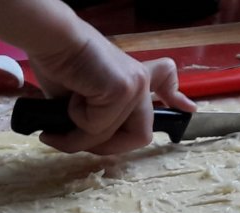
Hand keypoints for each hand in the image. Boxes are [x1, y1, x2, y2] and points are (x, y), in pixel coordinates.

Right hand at [29, 24, 196, 154]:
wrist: (50, 38)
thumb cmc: (57, 62)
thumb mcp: (78, 98)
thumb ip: (93, 117)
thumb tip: (84, 143)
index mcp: (133, 76)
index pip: (166, 80)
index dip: (175, 97)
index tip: (189, 108)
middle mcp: (140, 81)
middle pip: (140, 137)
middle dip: (105, 149)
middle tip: (75, 143)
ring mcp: (135, 86)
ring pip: (110, 137)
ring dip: (77, 138)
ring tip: (55, 129)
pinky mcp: (123, 88)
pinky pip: (97, 126)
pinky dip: (75, 121)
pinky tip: (70, 98)